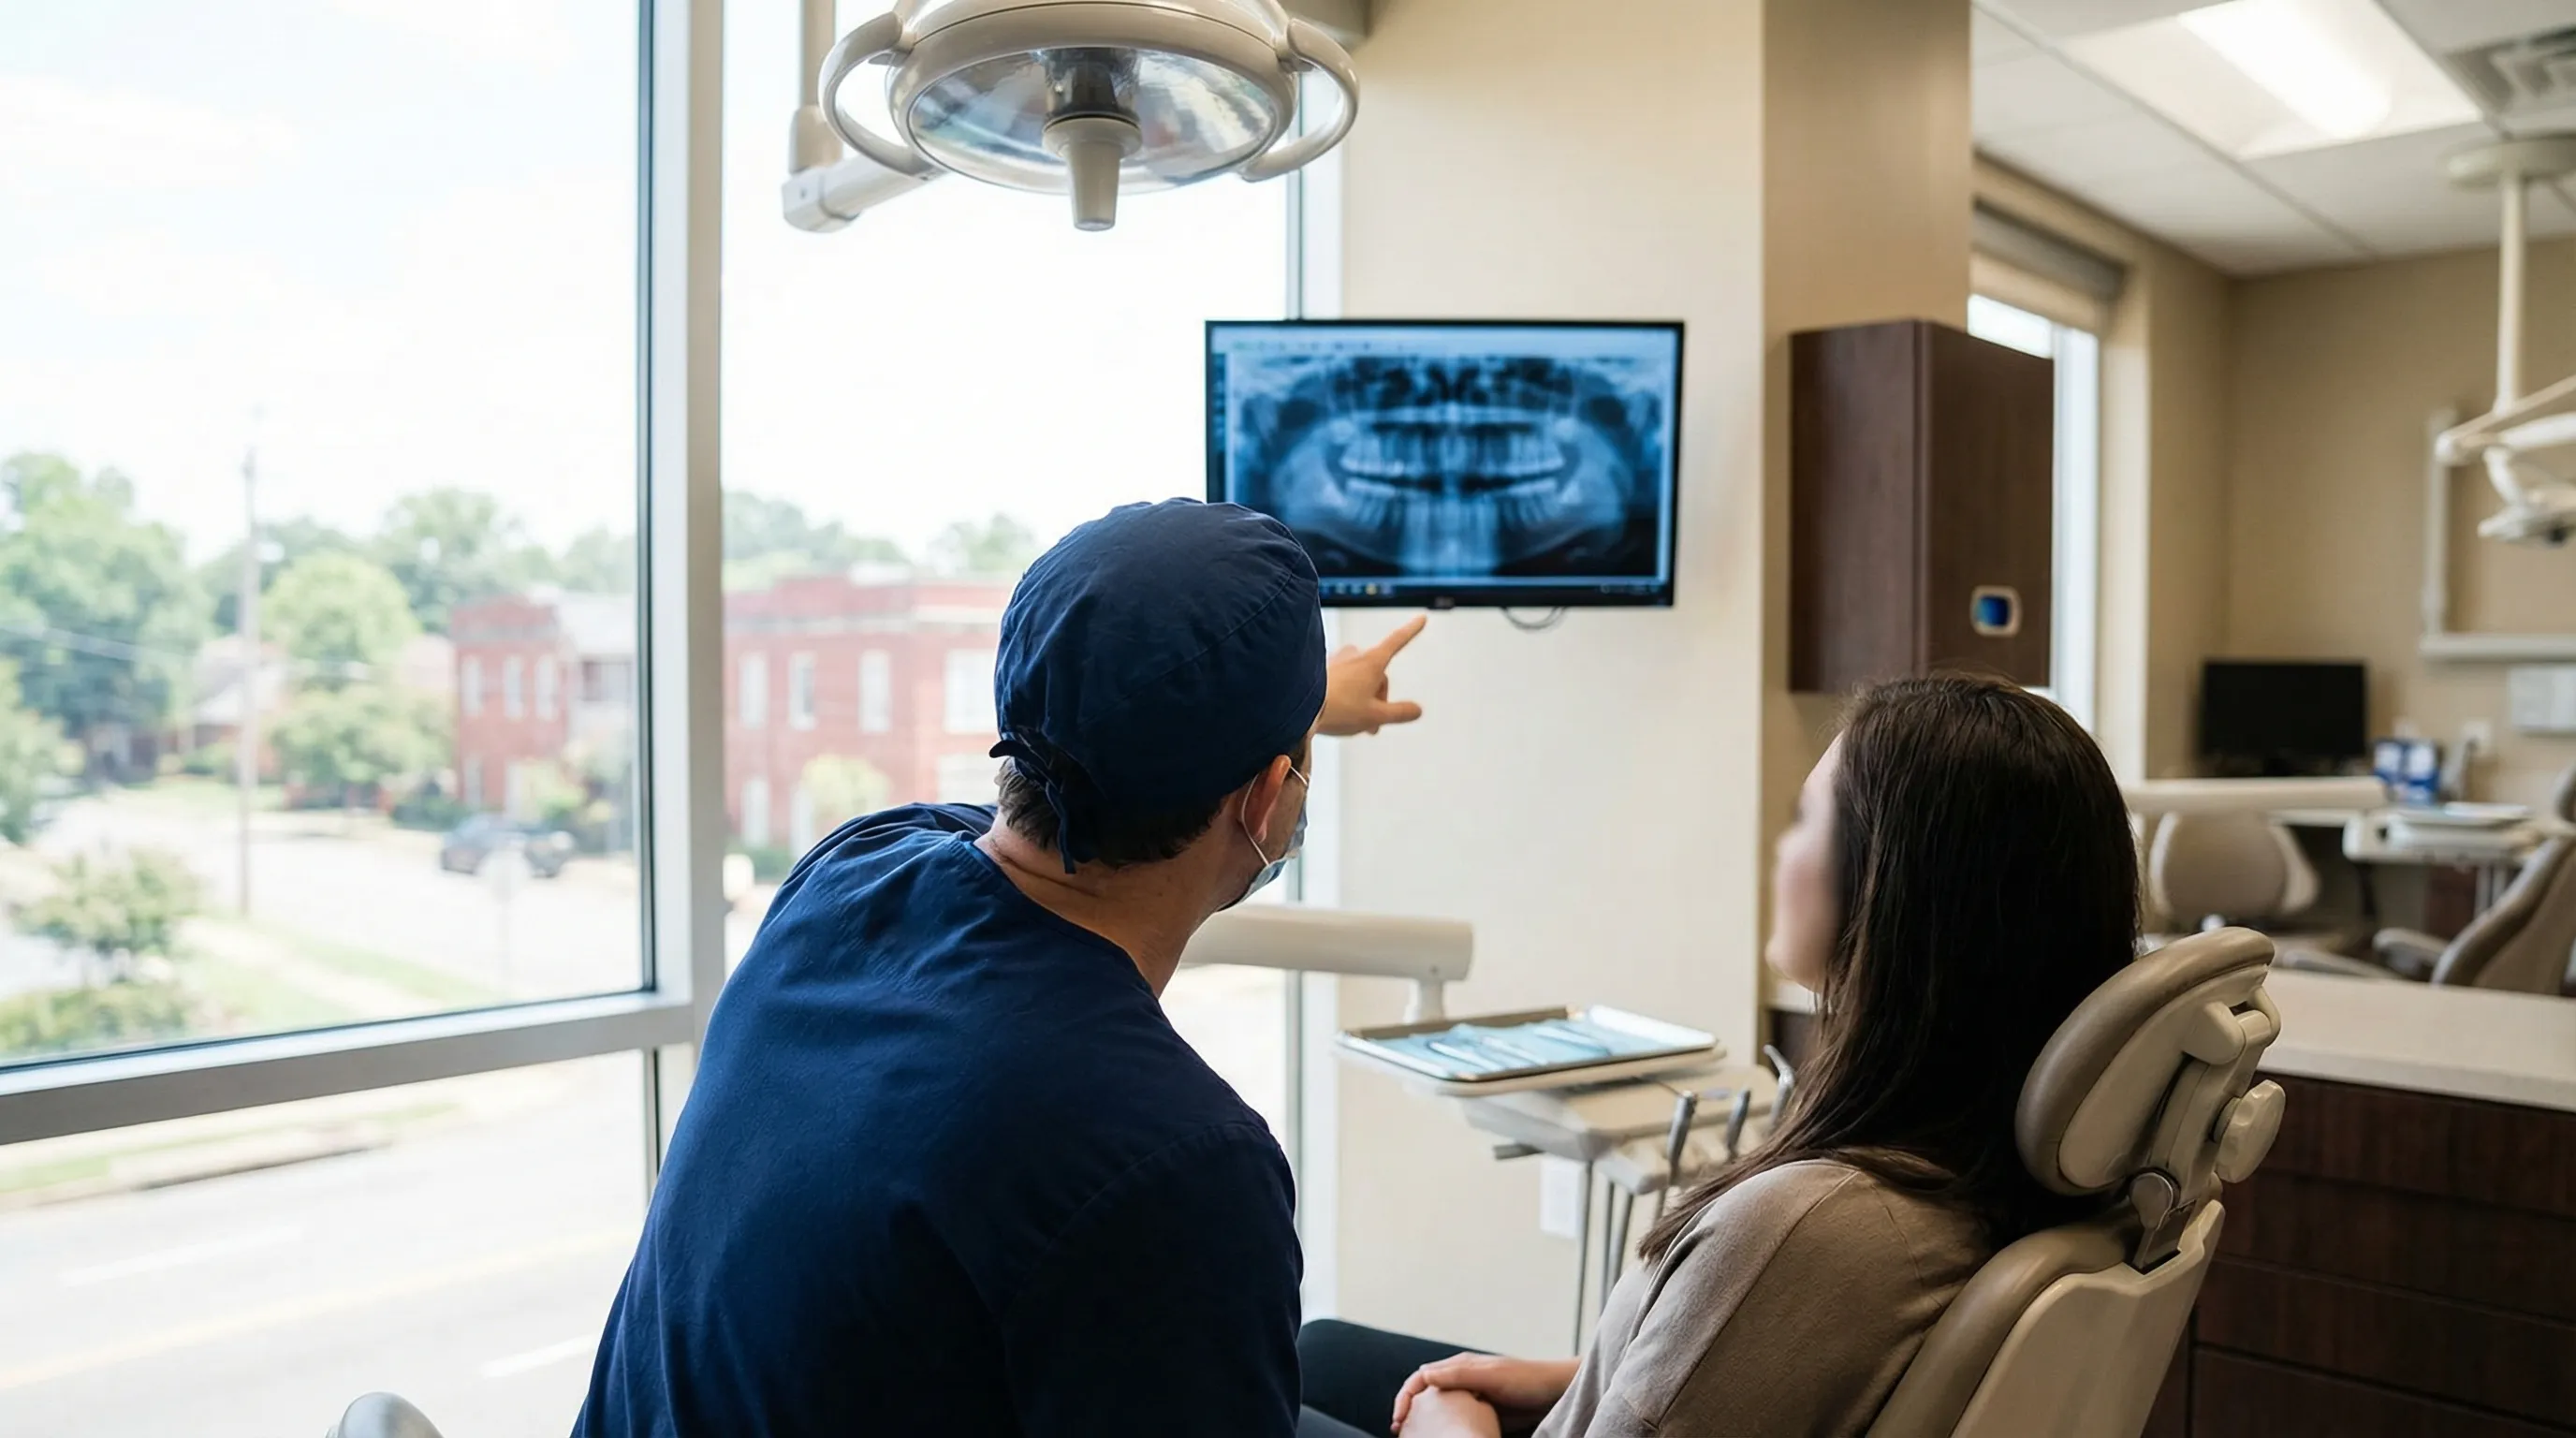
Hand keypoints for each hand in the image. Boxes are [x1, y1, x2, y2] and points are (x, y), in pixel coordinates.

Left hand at [1319, 614, 1427, 736]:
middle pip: (1377, 675)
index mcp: (1372, 662)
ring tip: (1351, 721)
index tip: (1421, 618)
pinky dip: (1342, 695)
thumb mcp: (1375, 716)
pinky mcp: (1319, 668)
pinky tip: (1334, 711)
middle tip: (1371, 726)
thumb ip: (1399, 713)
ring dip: (1360, 698)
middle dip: (1378, 699)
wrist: (1297, 706)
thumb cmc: (1337, 709)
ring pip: (1358, 679)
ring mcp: (1336, 660)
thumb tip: (1417, 710)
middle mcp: (1354, 655)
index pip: (1397, 641)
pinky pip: (1340, 680)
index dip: (1411, 630)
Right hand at [1392, 1355, 1578, 1432]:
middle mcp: (1463, 1379)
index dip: (1406, 1396)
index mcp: (1461, 1366)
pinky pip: (1457, 1420)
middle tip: (1400, 1433)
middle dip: (1410, 1411)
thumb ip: (1459, 1375)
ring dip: (1425, 1422)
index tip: (1399, 1418)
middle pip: (1426, 1394)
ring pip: (1440, 1408)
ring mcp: (1473, 1396)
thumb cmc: (1528, 1380)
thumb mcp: (1492, 1376)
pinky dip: (1445, 1429)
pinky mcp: (1484, 1412)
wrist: (1557, 1392)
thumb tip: (1425, 1375)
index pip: (1421, 1378)